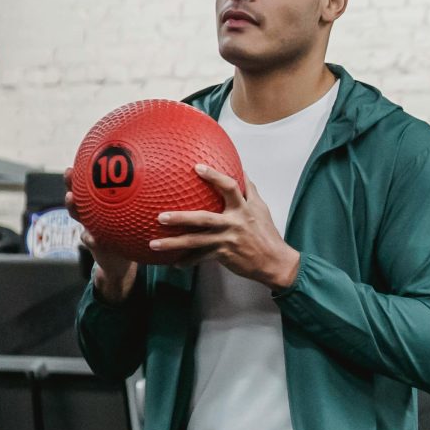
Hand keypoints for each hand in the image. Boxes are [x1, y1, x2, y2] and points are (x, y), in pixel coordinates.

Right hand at [69, 167, 136, 301]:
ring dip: (73, 206)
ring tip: (71, 198)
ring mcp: (89, 226)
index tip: (86, 154)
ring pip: (77, 214)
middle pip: (79, 194)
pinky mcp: (93, 244)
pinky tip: (91, 236)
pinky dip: (89, 237)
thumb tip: (164, 172)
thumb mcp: (139, 216)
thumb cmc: (134, 233)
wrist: (123, 261)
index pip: (94, 183)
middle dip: (72, 182)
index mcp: (104, 203)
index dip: (89, 169)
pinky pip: (88, 239)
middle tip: (70, 171)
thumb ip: (147, 200)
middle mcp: (93, 212)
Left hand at [150, 164, 300, 288]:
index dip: (214, 176)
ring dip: (174, 243)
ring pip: (196, 242)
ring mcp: (228, 240)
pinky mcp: (224, 255)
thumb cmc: (267, 234)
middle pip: (203, 218)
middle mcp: (234, 223)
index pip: (229, 187)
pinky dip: (188, 261)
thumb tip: (242, 170)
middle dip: (181, 218)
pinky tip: (174, 263)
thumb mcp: (261, 209)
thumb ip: (250, 190)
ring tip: (154, 244)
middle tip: (160, 216)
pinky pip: (201, 258)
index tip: (196, 167)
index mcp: (243, 209)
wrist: (275, 262)